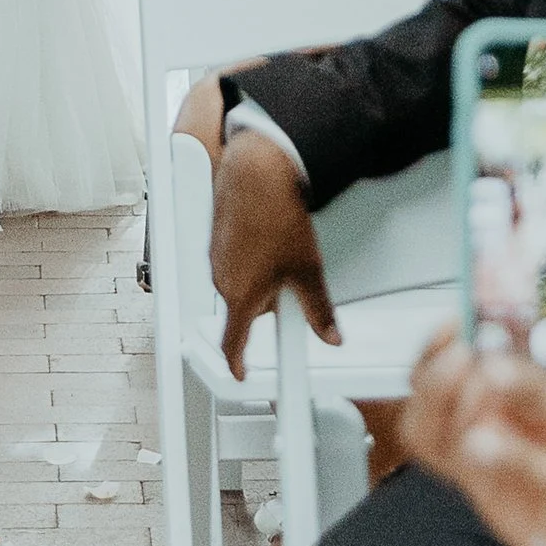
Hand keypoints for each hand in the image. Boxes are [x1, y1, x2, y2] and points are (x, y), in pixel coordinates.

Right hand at [210, 126, 338, 377]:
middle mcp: (222, 279)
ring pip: (238, 281)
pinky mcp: (215, 236)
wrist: (257, 174)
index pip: (232, 342)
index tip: (240, 372)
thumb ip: (318, 310)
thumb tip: (330, 333)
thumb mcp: (307, 270)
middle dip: (263, 304)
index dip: (237, 363)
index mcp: (241, 296)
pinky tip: (265, 236)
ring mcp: (216, 256)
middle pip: (242, 308)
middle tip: (287, 287)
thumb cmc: (274, 216)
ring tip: (278, 253)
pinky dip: (247, 255)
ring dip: (256, 277)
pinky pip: (231, 258)